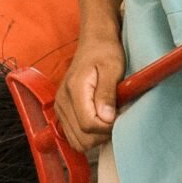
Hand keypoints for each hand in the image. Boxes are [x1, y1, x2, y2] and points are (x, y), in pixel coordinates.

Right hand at [56, 34, 124, 153]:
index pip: (88, 125)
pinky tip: (100, 122)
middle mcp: (62, 101)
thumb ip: (107, 93)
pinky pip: (73, 135)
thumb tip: (107, 118)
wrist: (94, 41)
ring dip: (95, 138)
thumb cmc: (105, 51)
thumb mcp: (112, 68)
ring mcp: (60, 107)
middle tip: (117, 119)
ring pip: (77, 141)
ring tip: (108, 120)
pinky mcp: (62, 111)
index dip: (107, 128)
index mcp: (74, 89)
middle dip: (102, 135)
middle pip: (81, 138)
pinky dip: (87, 136)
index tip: (120, 117)